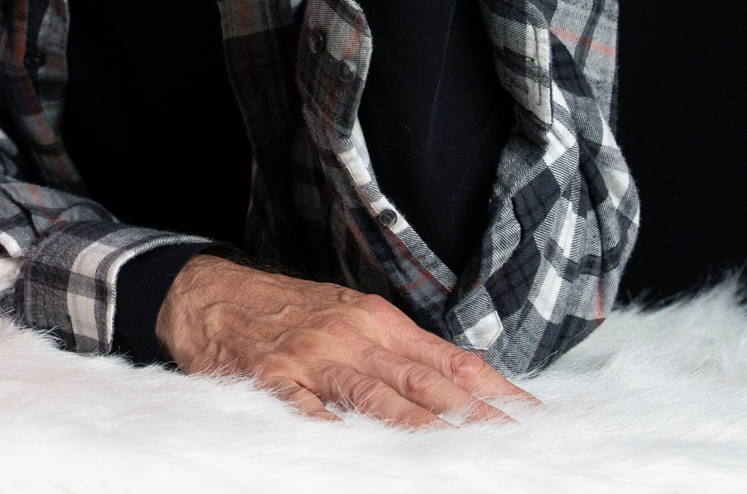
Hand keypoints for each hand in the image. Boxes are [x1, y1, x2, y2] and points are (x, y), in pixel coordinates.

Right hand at [157, 255, 532, 425]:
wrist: (213, 294)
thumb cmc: (289, 311)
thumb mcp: (351, 316)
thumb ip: (401, 350)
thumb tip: (464, 380)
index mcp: (379, 321)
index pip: (450, 359)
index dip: (494, 389)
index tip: (533, 417)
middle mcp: (352, 335)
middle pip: (423, 381)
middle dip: (472, 415)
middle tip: (513, 443)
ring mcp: (312, 357)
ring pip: (374, 395)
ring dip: (418, 426)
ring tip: (455, 451)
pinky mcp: (272, 376)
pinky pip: (305, 407)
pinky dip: (329, 426)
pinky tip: (351, 445)